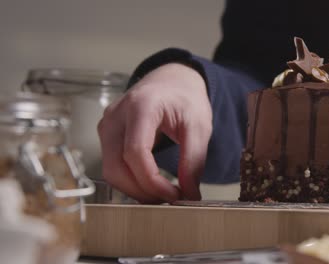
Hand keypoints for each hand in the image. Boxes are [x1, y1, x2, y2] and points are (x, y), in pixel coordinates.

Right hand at [98, 63, 211, 202]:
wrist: (172, 81)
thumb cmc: (184, 97)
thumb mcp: (199, 126)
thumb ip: (194, 160)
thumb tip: (190, 194)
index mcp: (140, 106)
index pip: (135, 152)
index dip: (153, 181)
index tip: (175, 194)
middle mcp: (116, 116)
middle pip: (116, 167)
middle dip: (143, 191)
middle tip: (171, 199)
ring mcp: (107, 125)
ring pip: (110, 171)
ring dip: (135, 189)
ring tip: (163, 193)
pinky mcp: (107, 135)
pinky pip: (112, 166)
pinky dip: (130, 181)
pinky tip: (151, 184)